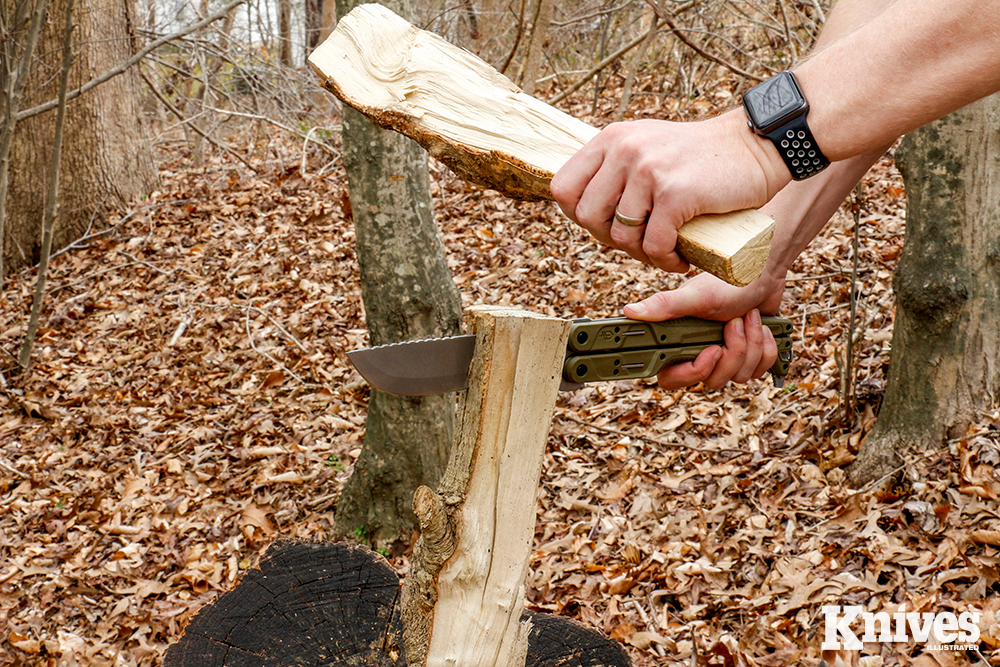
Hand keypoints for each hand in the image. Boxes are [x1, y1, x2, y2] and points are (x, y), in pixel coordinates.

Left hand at [550, 110, 787, 272]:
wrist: (756, 145)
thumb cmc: (702, 158)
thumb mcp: (648, 146)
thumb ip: (616, 168)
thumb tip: (580, 209)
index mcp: (612, 139)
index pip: (563, 188)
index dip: (578, 215)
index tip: (605, 225)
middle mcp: (624, 150)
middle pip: (586, 217)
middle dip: (610, 240)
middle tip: (640, 243)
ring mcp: (648, 170)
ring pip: (620, 236)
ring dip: (641, 255)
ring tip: (664, 251)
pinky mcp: (676, 193)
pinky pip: (654, 245)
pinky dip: (666, 261)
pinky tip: (681, 258)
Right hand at [623, 271, 785, 389]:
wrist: (762, 272)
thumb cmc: (727, 280)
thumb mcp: (695, 295)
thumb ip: (664, 306)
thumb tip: (629, 312)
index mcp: (679, 342)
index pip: (671, 379)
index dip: (692, 372)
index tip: (712, 350)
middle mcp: (699, 353)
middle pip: (713, 380)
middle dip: (732, 352)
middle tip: (734, 323)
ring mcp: (726, 358)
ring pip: (739, 376)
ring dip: (751, 344)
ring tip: (749, 317)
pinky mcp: (748, 358)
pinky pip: (759, 370)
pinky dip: (766, 347)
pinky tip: (761, 326)